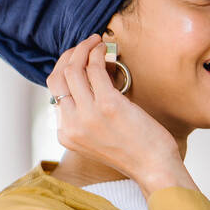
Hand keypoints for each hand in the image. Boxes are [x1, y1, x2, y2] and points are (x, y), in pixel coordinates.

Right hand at [46, 34, 181, 185]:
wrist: (154, 168)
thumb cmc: (135, 151)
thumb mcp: (99, 137)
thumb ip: (88, 114)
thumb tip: (91, 76)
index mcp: (66, 134)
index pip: (55, 94)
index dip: (64, 70)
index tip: (77, 59)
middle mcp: (71, 125)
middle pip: (58, 78)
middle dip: (68, 56)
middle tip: (84, 46)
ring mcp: (88, 115)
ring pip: (73, 69)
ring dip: (82, 49)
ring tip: (95, 41)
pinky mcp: (107, 105)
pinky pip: (95, 69)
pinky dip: (97, 53)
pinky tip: (104, 48)